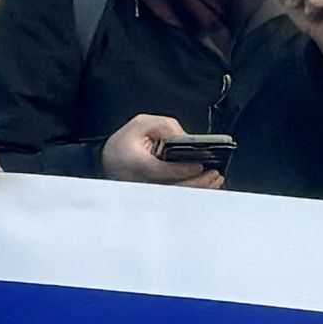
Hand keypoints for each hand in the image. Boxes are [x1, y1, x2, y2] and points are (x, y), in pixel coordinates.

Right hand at [102, 111, 224, 190]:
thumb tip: (187, 139)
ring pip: (178, 197)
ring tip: (214, 180)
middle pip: (176, 189)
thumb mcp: (142, 124)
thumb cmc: (124, 142)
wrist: (107, 160)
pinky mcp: (154, 198)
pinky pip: (176, 199)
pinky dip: (192, 193)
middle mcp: (144, 183)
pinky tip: (205, 187)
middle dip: (199, 182)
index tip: (202, 165)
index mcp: (139, 164)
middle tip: (215, 174)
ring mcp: (149, 194)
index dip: (186, 169)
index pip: (166, 171)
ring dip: (199, 189)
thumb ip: (166, 127)